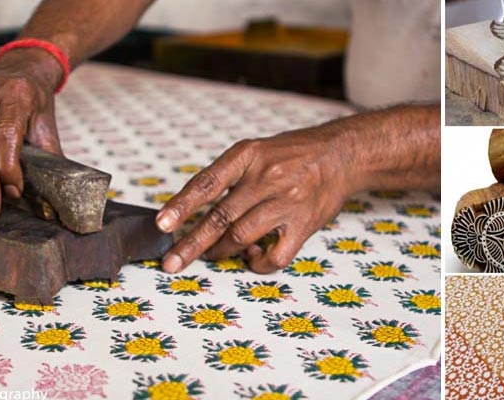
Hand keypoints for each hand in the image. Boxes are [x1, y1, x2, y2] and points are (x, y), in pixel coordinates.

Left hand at [155, 125, 356, 273]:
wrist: (340, 155)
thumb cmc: (291, 156)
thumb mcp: (255, 152)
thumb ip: (226, 178)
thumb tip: (191, 212)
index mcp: (247, 155)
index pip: (207, 182)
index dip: (181, 205)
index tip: (162, 225)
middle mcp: (266, 177)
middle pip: (220, 217)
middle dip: (191, 244)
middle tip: (171, 263)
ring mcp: (286, 201)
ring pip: (242, 237)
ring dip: (222, 251)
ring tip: (214, 253)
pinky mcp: (304, 224)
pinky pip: (274, 256)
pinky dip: (257, 263)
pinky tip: (253, 257)